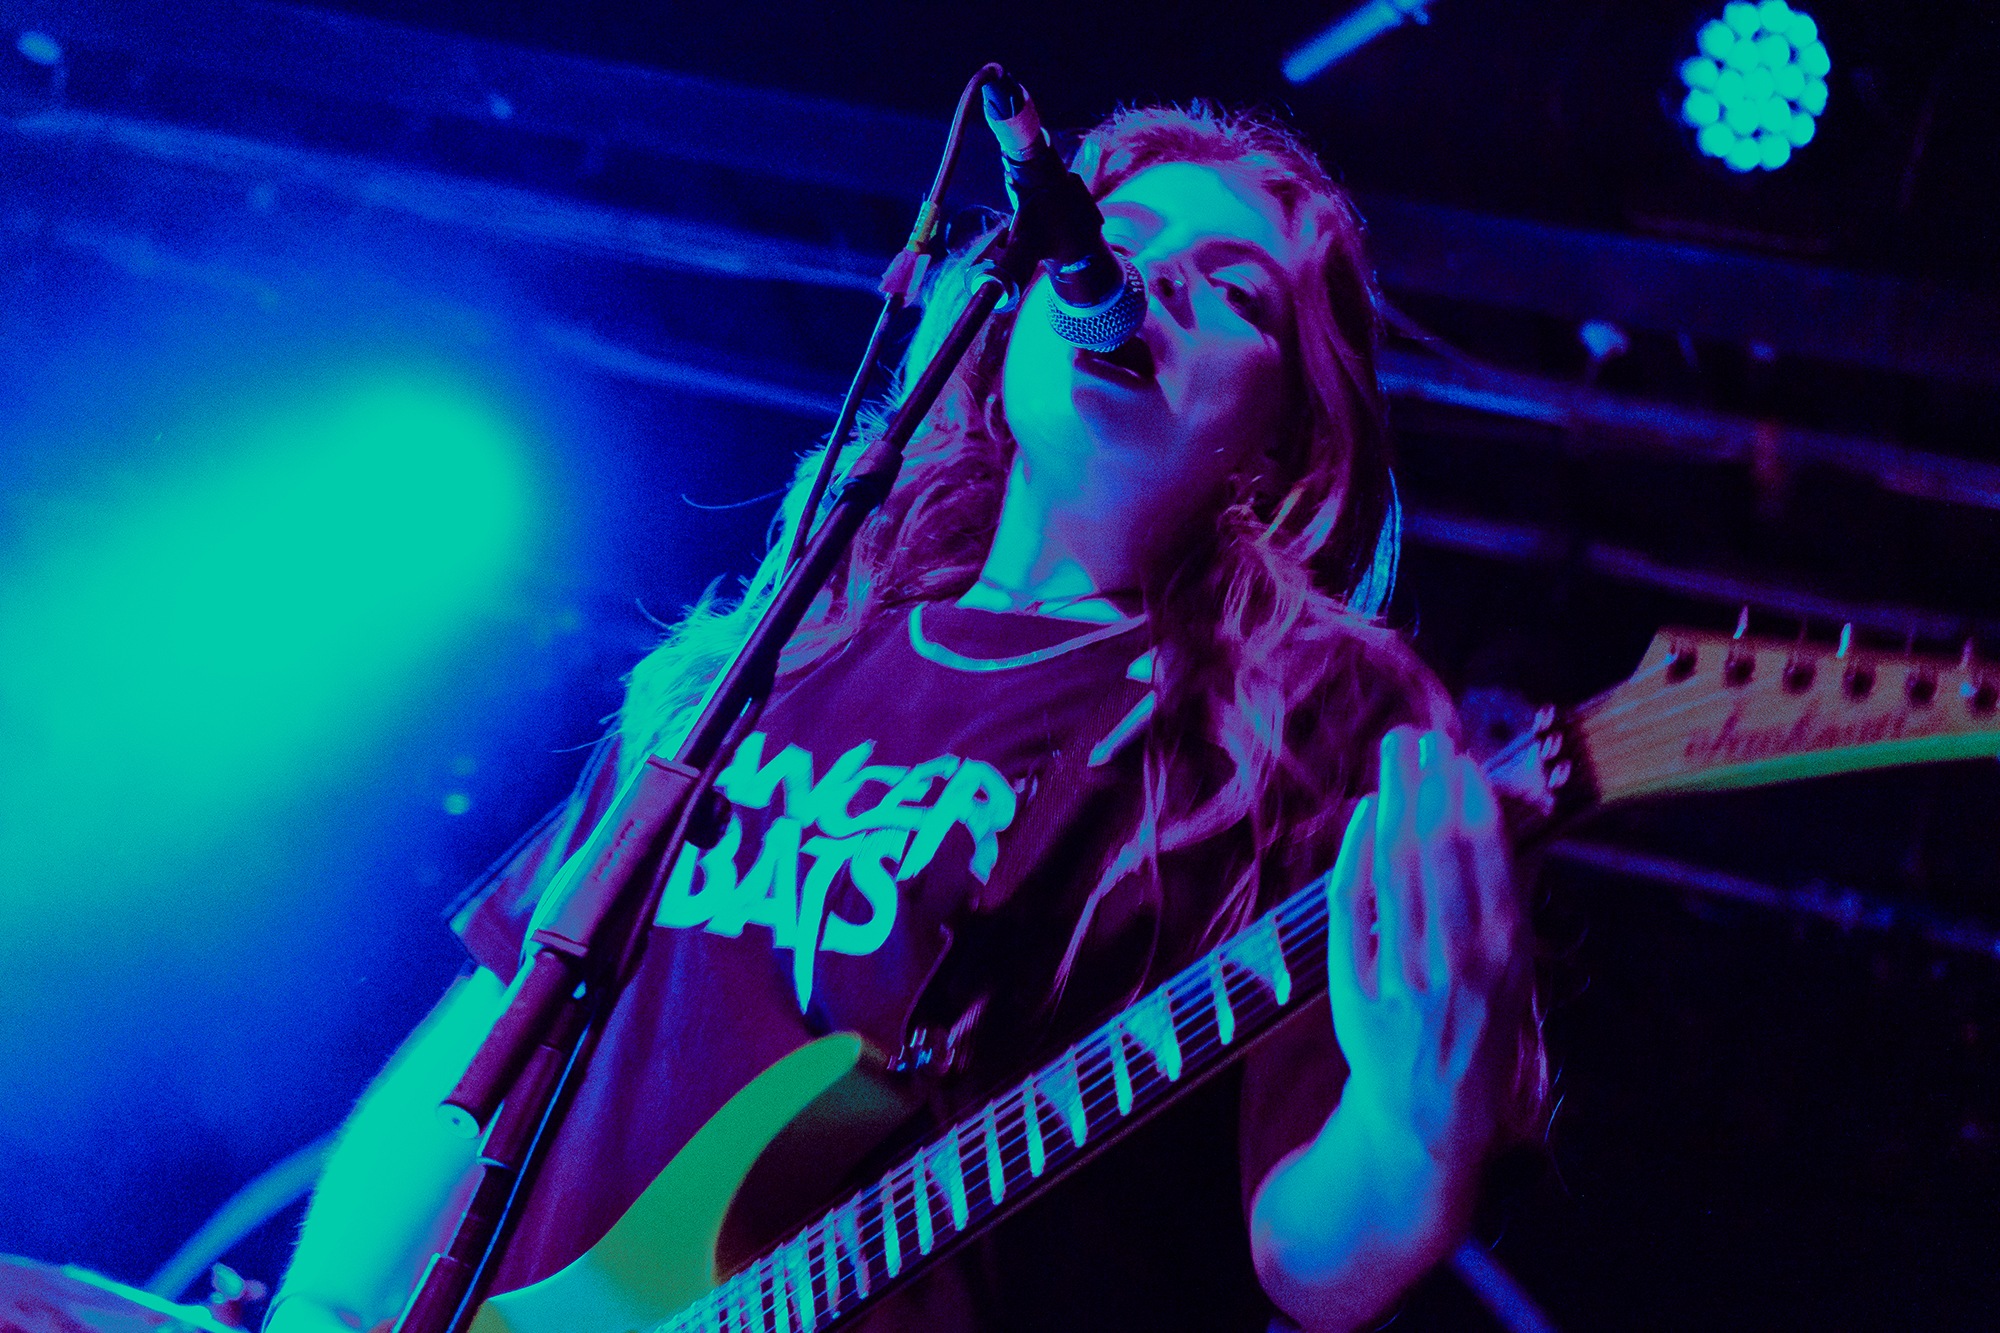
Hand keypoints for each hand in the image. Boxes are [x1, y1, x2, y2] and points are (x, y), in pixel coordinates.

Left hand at [1323, 727, 1523, 1164]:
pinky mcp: (1356, 984)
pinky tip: (1365, 812)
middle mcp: (1457, 959)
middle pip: (1437, 850)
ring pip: (1395, 869)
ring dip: (1394, 801)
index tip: (1457, 754)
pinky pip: (1353, 906)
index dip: (1469, 797)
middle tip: (1415, 735)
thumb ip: (1507, 899)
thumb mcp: (1515, 971)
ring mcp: (1403, 972)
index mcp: (1505, 950)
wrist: (1430, 1109)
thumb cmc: (1476, 1024)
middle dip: (1427, 783)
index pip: (1486, 855)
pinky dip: (1357, 852)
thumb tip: (1508, 817)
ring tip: (1392, 753)